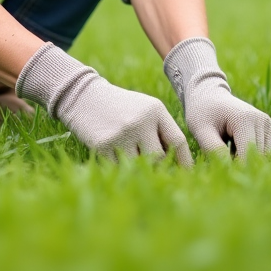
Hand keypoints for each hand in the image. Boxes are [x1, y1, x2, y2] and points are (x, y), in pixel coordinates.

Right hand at [16, 43, 192, 165]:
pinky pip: (120, 168)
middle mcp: (140, 120)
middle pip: (159, 158)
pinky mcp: (103, 145)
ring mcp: (121, 133)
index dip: (184, 161)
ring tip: (129, 155)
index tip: (186, 174)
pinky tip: (114, 155)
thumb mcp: (144, 109)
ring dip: (137, 166)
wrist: (84, 96)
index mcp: (155, 110)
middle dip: (156, 164)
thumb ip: (161, 130)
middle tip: (147, 161)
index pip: (178, 141)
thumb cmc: (120, 107)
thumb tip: (178, 164)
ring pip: (140, 166)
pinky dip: (119, 167)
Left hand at [164, 37, 270, 158]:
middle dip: (243, 164)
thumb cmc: (203, 114)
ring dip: (250, 161)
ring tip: (230, 151)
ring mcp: (269, 124)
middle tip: (223, 159)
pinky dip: (257, 156)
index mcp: (244, 119)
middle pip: (259, 157)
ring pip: (266, 157)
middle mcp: (261, 120)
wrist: (210, 97)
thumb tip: (230, 169)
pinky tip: (240, 149)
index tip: (222, 170)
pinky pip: (270, 152)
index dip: (236, 168)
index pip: (248, 154)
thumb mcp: (201, 131)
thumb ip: (214, 149)